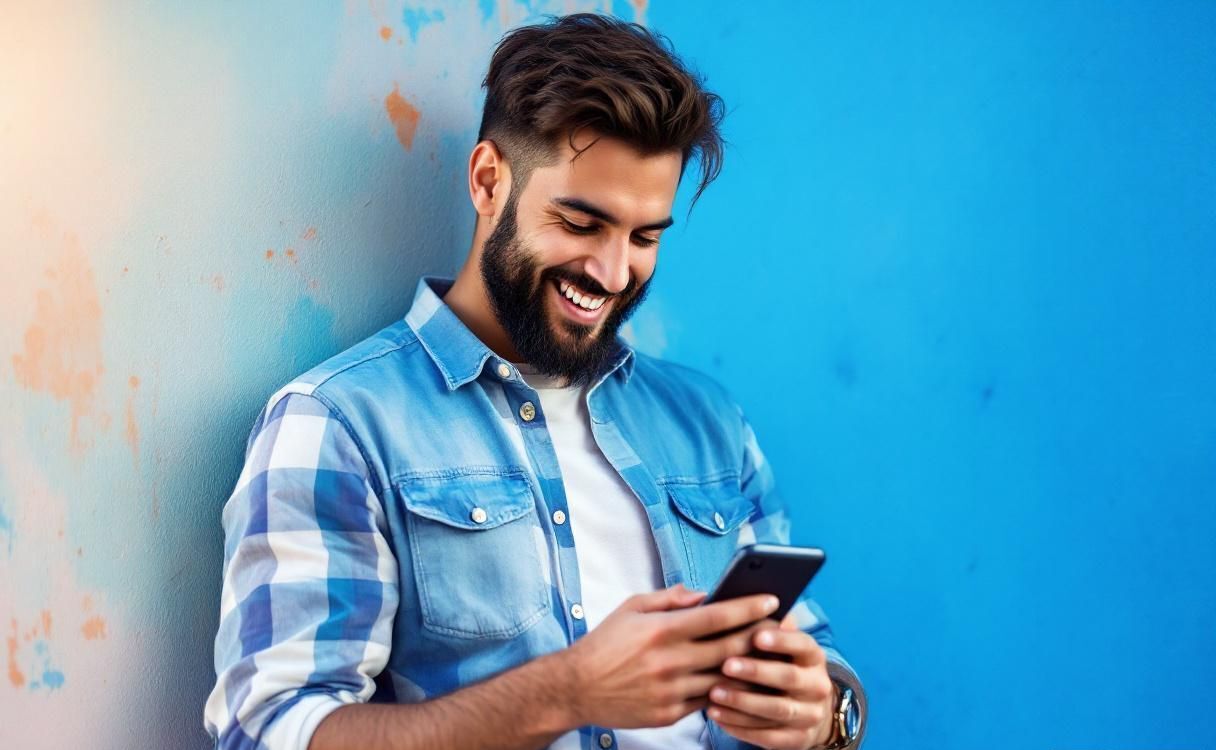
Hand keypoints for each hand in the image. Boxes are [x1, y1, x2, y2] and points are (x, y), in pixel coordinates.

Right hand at [560, 584, 780, 729]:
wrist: (576, 687)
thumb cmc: (605, 643)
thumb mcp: (631, 607)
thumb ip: (669, 597)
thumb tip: (703, 594)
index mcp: (662, 630)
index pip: (717, 616)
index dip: (748, 608)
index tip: (772, 601)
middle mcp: (670, 661)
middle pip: (730, 648)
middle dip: (760, 636)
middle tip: (781, 627)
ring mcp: (672, 691)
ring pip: (725, 679)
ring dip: (750, 668)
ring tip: (769, 657)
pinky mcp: (670, 714)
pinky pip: (708, 702)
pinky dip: (726, 691)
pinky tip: (739, 681)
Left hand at [706, 612, 836, 749]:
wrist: (805, 709)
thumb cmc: (778, 664)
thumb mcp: (780, 645)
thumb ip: (766, 625)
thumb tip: (745, 602)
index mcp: (813, 656)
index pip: (803, 644)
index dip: (782, 640)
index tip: (757, 635)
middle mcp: (817, 685)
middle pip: (789, 678)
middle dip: (756, 671)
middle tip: (726, 665)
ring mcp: (809, 715)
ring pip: (776, 710)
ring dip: (743, 702)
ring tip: (713, 693)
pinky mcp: (797, 740)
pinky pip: (768, 737)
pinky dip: (741, 727)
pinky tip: (718, 715)